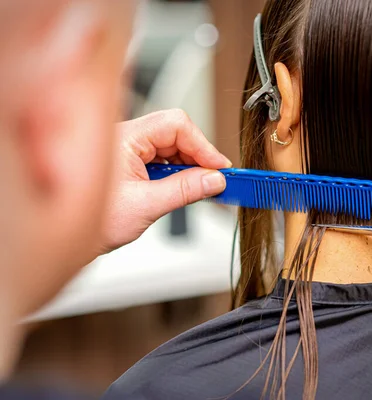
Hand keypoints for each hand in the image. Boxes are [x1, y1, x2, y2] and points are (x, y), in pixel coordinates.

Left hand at [100, 109, 231, 253]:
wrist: (65, 239)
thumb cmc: (91, 221)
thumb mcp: (146, 206)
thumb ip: (185, 190)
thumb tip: (214, 179)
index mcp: (124, 138)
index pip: (175, 125)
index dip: (202, 145)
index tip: (220, 168)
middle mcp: (126, 137)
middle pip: (175, 133)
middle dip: (198, 156)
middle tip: (215, 178)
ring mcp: (128, 149)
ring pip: (171, 146)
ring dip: (189, 165)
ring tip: (199, 187)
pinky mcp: (131, 162)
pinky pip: (162, 158)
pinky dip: (178, 172)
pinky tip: (184, 187)